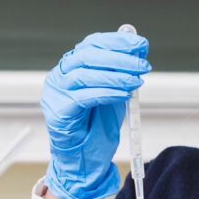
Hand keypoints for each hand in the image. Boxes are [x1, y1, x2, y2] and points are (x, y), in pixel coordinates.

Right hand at [40, 32, 149, 198]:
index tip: (139, 44)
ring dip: (116, 76)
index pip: (91, 44)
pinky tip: (124, 95)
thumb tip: (139, 51)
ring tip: (136, 81)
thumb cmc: (96, 123)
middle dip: (119, 58)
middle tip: (142, 64)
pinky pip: (84, 98)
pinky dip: (107, 93)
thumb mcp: (112, 91)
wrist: (82, 157)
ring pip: (84, 75)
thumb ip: (121, 72)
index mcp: (71, 66)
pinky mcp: (58, 111)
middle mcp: (59, 75)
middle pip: (87, 56)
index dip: (116, 41)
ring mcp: (56, 93)